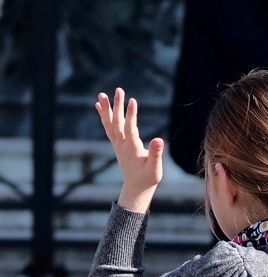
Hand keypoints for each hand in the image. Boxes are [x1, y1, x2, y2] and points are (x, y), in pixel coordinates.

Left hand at [94, 88, 163, 212]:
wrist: (136, 186)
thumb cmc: (148, 177)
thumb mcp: (155, 167)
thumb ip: (155, 153)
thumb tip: (158, 139)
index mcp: (132, 149)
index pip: (130, 129)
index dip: (131, 115)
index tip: (132, 100)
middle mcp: (121, 145)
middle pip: (117, 123)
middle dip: (117, 106)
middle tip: (119, 90)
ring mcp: (117, 144)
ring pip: (109, 124)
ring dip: (105, 109)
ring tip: (102, 94)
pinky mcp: (116, 143)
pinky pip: (107, 127)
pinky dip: (103, 116)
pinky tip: (99, 105)